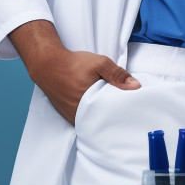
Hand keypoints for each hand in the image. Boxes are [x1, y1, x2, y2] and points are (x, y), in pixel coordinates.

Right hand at [8, 20, 139, 124]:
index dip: (122, 111)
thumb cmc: (74, 64)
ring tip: (114, 109)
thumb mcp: (99, 63)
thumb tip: (136, 86)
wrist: (48, 65)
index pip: (111, 115)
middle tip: (125, 110)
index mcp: (89, 104)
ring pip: (93, 121)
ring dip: (102, 116)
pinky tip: (99, 108)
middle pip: (103, 119)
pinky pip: (84, 120)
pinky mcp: (68, 116)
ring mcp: (72, 117)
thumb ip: (117, 75)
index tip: (132, 109)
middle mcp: (80, 115)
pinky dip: (92, 115)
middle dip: (113, 115)